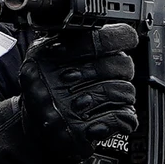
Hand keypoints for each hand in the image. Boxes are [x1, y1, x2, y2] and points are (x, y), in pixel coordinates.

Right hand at [19, 23, 137, 163]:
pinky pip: (118, 117)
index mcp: (47, 56)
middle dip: (125, 69)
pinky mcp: (78, 133)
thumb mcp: (49, 56)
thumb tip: (118, 31)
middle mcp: (54, 81)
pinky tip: (120, 116)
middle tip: (120, 74)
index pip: (95, 39)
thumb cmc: (50, 88)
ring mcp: (65, 109)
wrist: (36, 131)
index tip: (128, 38)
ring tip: (117, 97)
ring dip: (127, 95)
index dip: (119, 37)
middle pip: (116, 65)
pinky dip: (127, 117)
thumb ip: (75, 41)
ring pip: (121, 91)